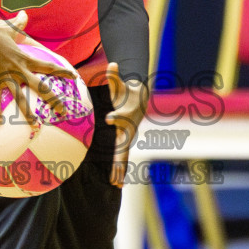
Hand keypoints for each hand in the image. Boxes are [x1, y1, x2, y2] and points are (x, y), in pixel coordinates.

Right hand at [0, 12, 74, 124]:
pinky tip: (0, 122)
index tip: (74, 77)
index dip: (62, 72)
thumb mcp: (9, 28)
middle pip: (40, 88)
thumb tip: (24, 14)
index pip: (49, 66)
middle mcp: (20, 70)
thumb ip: (18, 23)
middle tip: (63, 112)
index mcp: (26, 59)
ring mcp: (7, 77)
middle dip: (53, 100)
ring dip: (28, 113)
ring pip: (20, 98)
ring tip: (35, 126)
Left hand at [105, 61, 148, 187]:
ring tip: (115, 185)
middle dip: (119, 158)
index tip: (109, 118)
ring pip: (123, 157)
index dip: (116, 117)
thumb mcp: (120, 84)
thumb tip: (112, 63)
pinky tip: (117, 185)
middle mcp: (128, 130)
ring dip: (119, 171)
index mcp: (126, 116)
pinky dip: (120, 172)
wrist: (139, 100)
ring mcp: (127, 138)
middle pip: (124, 146)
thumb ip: (115, 76)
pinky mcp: (124, 143)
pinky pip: (122, 159)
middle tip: (115, 169)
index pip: (120, 117)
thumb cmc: (126, 92)